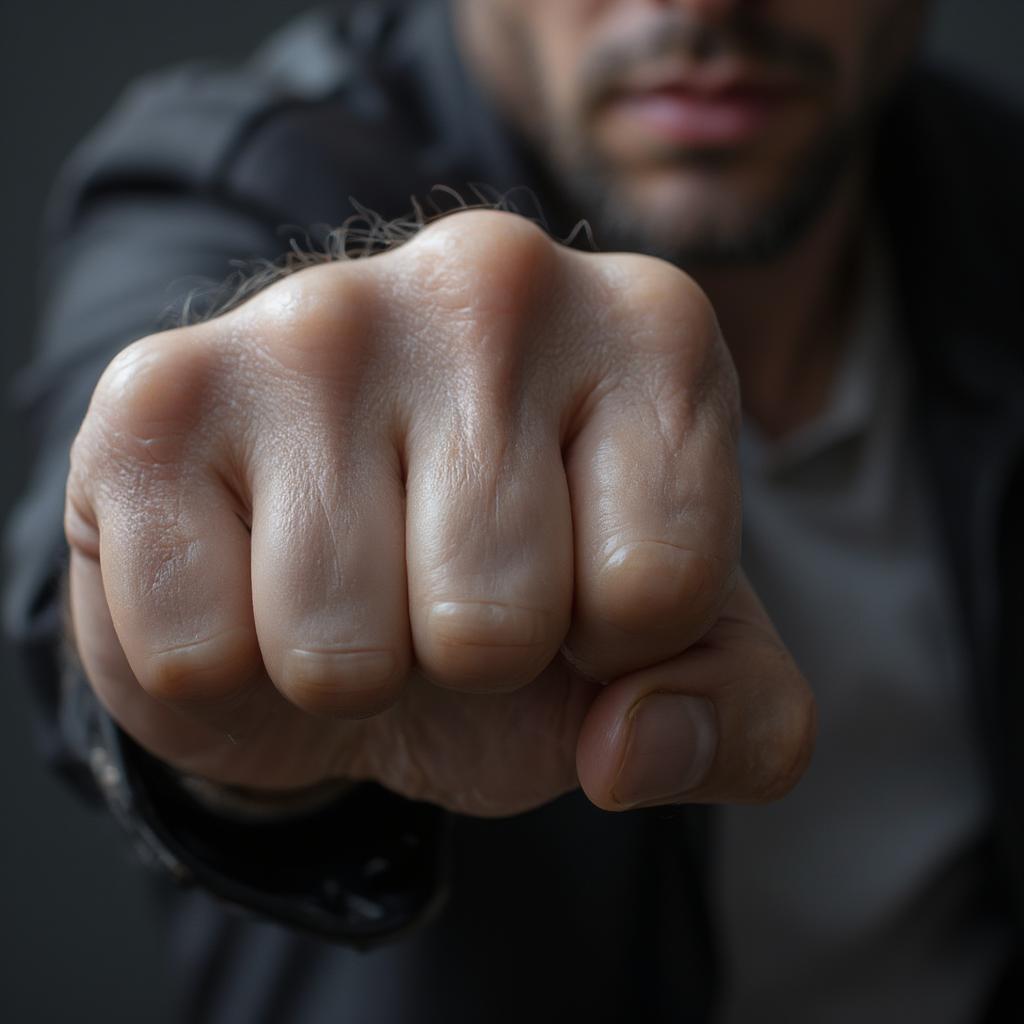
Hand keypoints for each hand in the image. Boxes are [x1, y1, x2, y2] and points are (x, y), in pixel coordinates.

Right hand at [65, 210, 813, 816]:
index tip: (576, 582)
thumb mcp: (663, 660)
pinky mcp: (155, 392)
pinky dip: (224, 661)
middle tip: (441, 580)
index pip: (661, 589)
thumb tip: (634, 754)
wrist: (345, 556)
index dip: (612, 643)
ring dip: (349, 665)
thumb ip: (737, 719)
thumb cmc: (523, 589)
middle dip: (468, 659)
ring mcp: (314, 321)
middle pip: (496, 623)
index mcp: (652, 330)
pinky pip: (195, 647)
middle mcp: (492, 280)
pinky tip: (244, 557)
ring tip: (351, 571)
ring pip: (339, 649)